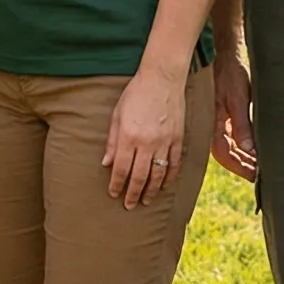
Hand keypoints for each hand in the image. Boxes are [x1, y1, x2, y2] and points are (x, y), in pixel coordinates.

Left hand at [104, 67, 186, 208]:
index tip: (114, 194)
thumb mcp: (117, 115)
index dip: (117, 184)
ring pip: (158, 173)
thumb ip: (112, 141)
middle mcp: (147, 142)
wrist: (162, 78)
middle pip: (139, 176)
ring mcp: (165, 141)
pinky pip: (174, 163)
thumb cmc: (135, 94)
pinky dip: (169, 176)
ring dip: (151, 190)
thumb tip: (106, 164)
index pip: (121, 168)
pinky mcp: (178, 138)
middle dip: (133, 193)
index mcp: (129, 136)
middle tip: (129, 205)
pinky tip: (164, 185)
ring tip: (146, 200)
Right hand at [209, 52, 257, 181]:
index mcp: (214, 121)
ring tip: (261, 166)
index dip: (239, 167)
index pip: (224, 153)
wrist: (225, 56)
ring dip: (244, 158)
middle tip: (263, 175)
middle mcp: (214, 124)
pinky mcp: (224, 117)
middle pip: (226, 155)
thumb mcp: (239, 98)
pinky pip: (231, 138)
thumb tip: (247, 149)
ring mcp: (218, 121)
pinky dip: (243, 147)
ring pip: (229, 148)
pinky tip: (255, 151)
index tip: (255, 175)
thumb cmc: (231, 74)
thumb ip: (242, 124)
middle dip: (243, 166)